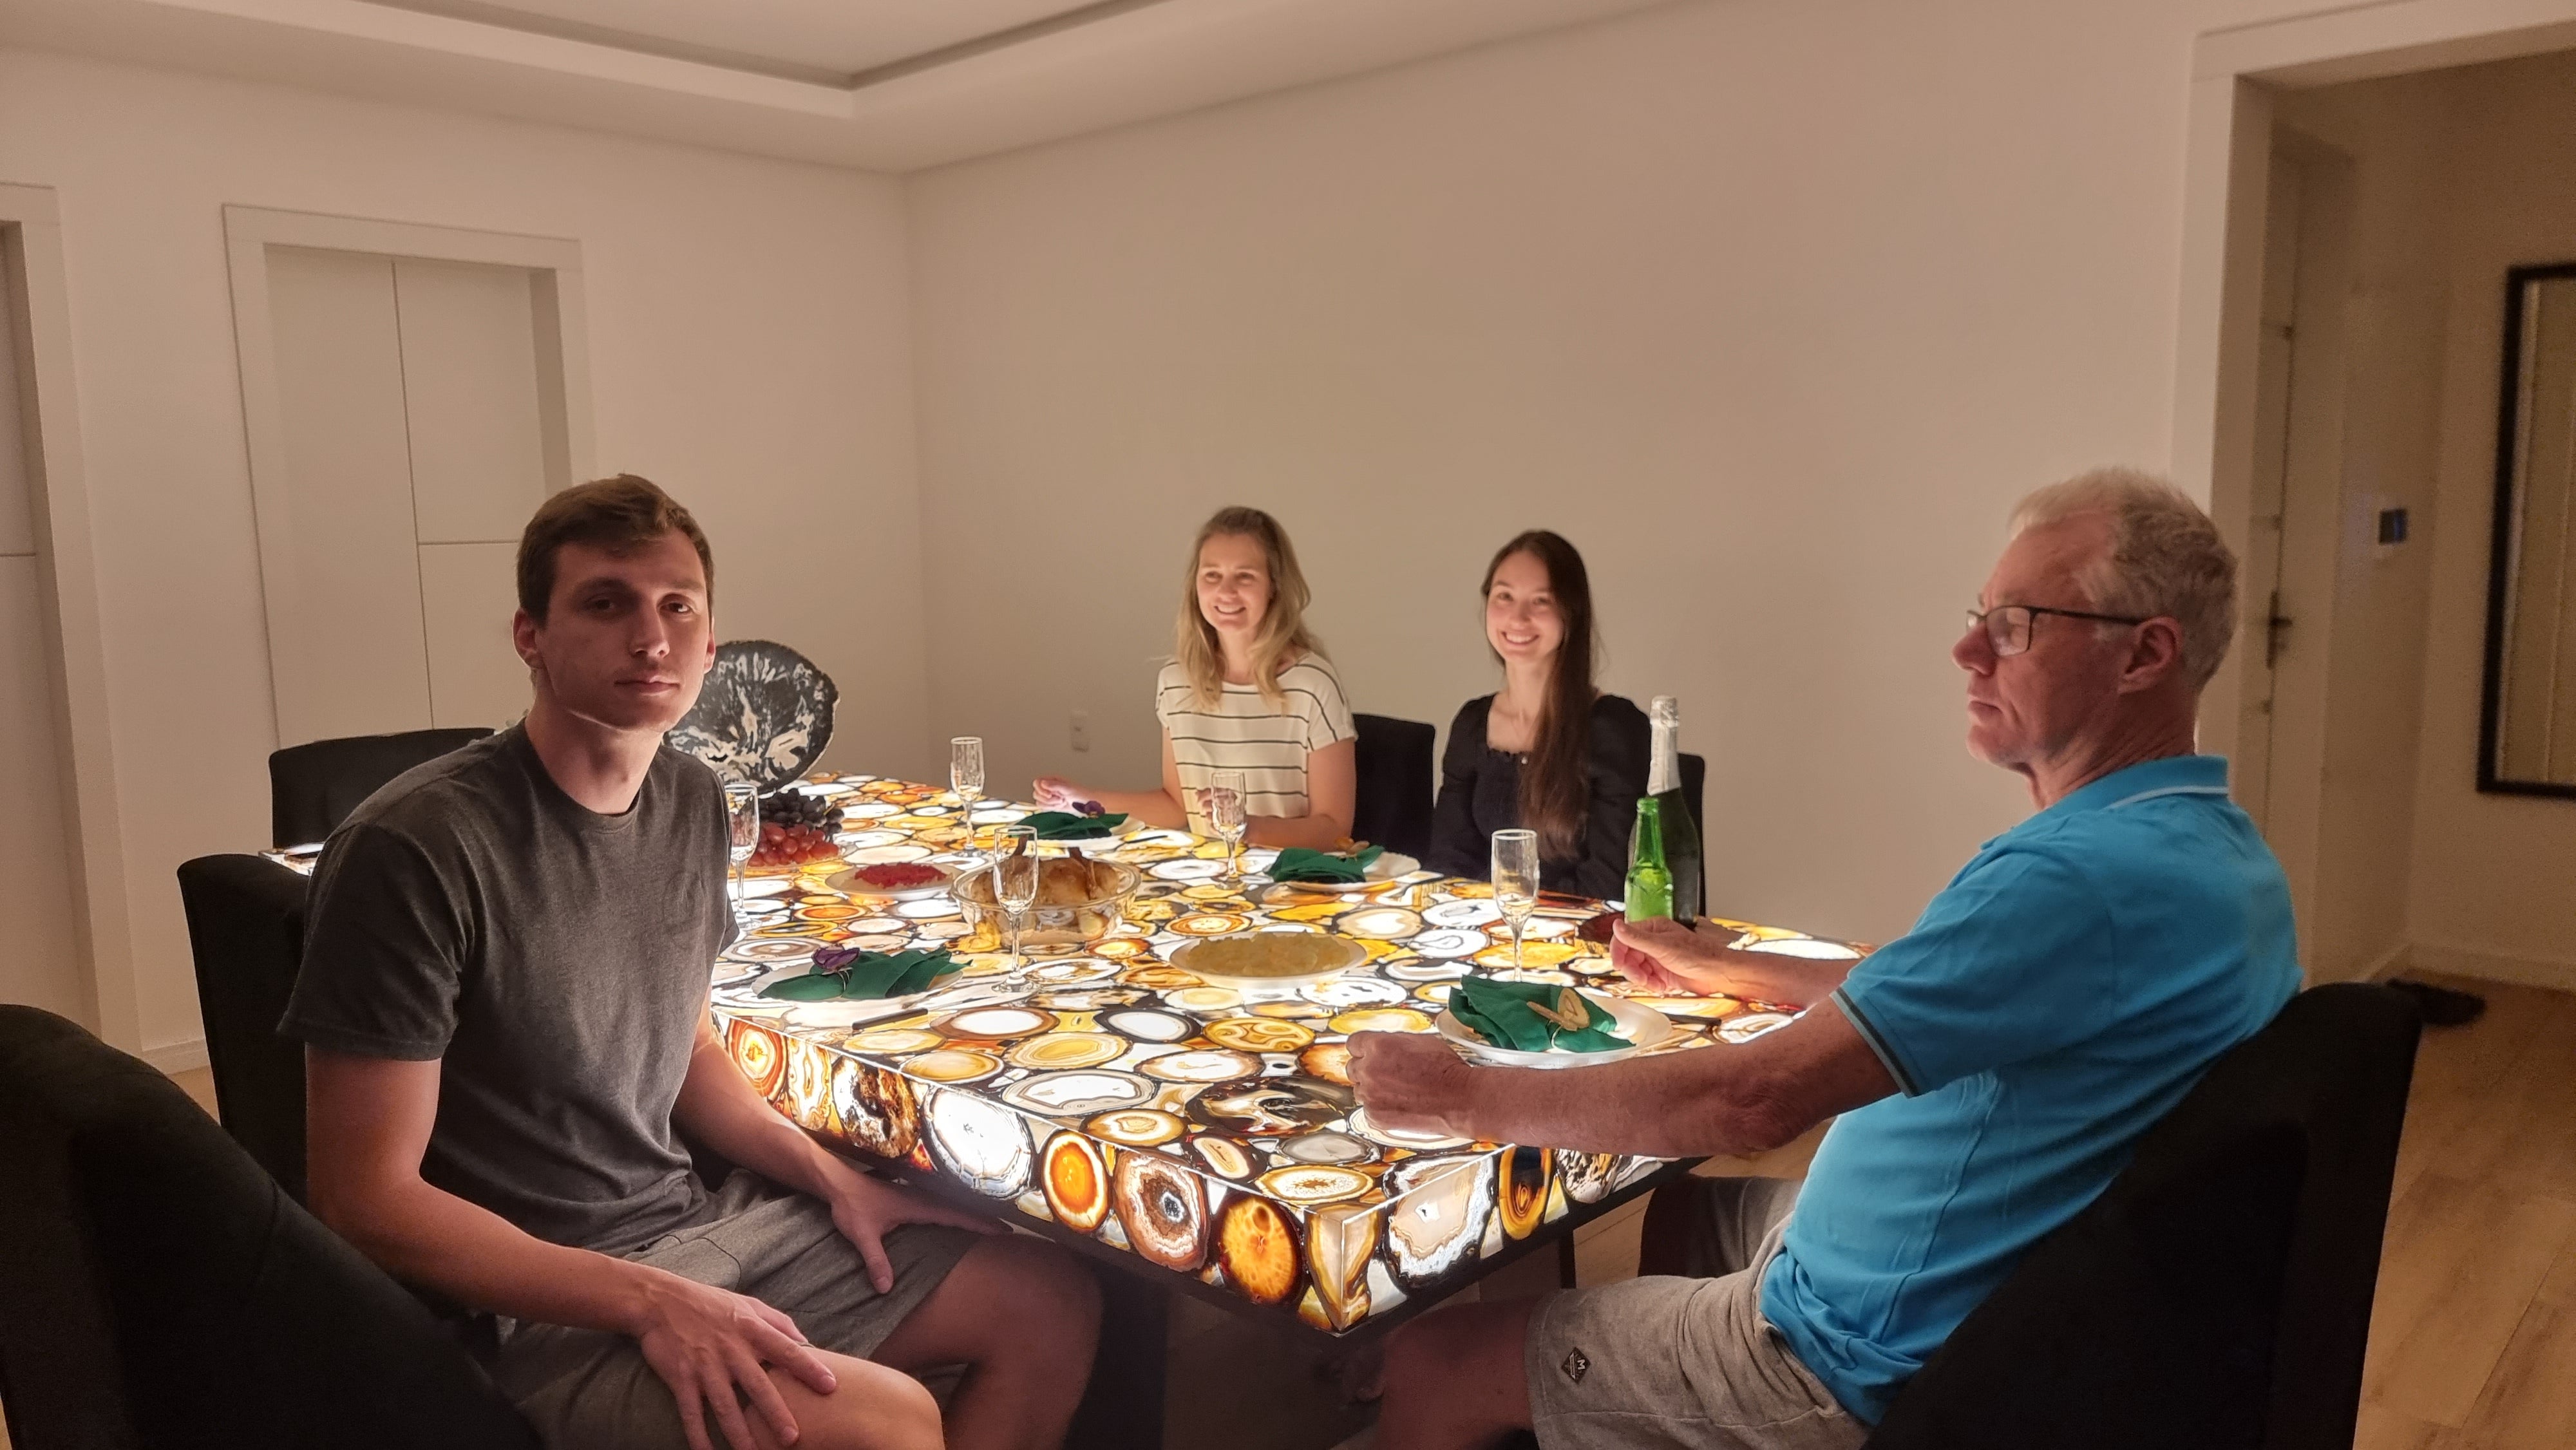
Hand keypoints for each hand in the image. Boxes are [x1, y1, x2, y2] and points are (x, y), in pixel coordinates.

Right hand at [629, 1266, 835, 1449]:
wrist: (661, 1301)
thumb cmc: (711, 1303)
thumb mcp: (749, 1305)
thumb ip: (779, 1323)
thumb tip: (806, 1342)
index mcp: (751, 1330)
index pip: (786, 1350)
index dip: (809, 1368)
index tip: (830, 1386)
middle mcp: (731, 1350)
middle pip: (758, 1386)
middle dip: (775, 1413)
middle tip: (793, 1438)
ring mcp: (705, 1366)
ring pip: (726, 1407)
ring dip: (740, 1434)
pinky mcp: (681, 1378)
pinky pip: (692, 1413)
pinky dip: (698, 1435)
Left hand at [819, 1160, 1003, 1292]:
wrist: (837, 1183)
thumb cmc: (851, 1205)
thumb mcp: (863, 1235)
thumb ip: (876, 1260)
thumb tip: (886, 1289)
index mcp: (918, 1204)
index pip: (956, 1215)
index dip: (980, 1223)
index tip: (1003, 1229)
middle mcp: (923, 1198)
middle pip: (961, 1208)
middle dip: (984, 1219)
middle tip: (1008, 1230)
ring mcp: (918, 1197)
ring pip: (951, 1206)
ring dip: (971, 1214)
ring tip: (990, 1226)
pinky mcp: (910, 1198)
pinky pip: (940, 1206)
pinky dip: (955, 1212)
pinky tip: (957, 1220)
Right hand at [1032, 776, 1081, 810]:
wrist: (1085, 805)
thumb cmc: (1080, 794)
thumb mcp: (1067, 788)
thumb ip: (1054, 785)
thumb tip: (1043, 783)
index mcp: (1052, 780)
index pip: (1037, 782)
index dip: (1041, 789)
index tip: (1049, 794)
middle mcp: (1048, 787)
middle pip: (1036, 793)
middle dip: (1048, 799)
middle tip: (1060, 798)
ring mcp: (1049, 796)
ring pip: (1039, 802)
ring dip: (1050, 804)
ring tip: (1061, 801)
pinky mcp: (1050, 805)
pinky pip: (1043, 808)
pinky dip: (1051, 808)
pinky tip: (1060, 806)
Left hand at [1347, 1031, 1476, 1138]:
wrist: (1459, 1099)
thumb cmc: (1446, 1070)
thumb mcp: (1419, 1041)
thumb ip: (1393, 1042)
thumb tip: (1384, 1045)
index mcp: (1378, 1046)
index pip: (1354, 1043)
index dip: (1363, 1049)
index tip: (1367, 1053)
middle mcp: (1370, 1070)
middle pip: (1353, 1067)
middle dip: (1367, 1069)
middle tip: (1385, 1073)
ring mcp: (1370, 1095)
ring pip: (1360, 1090)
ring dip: (1372, 1089)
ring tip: (1397, 1090)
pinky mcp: (1375, 1117)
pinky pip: (1368, 1109)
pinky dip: (1379, 1108)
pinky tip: (1399, 1104)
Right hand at [1609, 917, 1747, 994]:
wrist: (1717, 973)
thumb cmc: (1698, 955)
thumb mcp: (1662, 946)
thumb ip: (1637, 937)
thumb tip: (1616, 925)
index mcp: (1653, 929)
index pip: (1625, 937)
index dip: (1618, 951)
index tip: (1618, 964)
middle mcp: (1654, 942)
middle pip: (1629, 956)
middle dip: (1633, 970)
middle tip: (1641, 978)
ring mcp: (1658, 958)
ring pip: (1637, 970)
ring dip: (1642, 980)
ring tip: (1655, 984)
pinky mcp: (1663, 973)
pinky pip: (1647, 980)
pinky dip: (1651, 985)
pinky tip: (1662, 986)